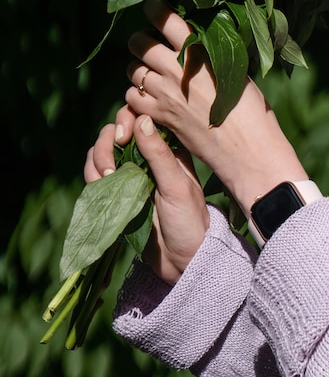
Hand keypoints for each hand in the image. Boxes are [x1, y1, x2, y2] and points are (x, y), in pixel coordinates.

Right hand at [84, 114, 208, 283]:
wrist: (181, 259)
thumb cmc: (188, 220)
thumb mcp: (178, 186)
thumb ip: (159, 154)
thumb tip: (142, 120)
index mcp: (168, 148)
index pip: (142, 118)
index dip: (128, 118)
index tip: (125, 135)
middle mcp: (146, 156)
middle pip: (117, 130)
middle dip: (109, 139)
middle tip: (113, 159)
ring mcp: (129, 174)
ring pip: (102, 150)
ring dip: (98, 157)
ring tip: (107, 176)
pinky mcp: (115, 192)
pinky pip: (95, 173)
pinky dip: (92, 174)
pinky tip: (101, 183)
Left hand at [121, 0, 307, 212]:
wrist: (247, 150)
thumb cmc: (253, 110)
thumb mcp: (238, 72)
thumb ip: (214, 53)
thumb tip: (200, 39)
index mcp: (200, 53)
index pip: (165, 20)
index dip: (154, 8)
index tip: (152, 5)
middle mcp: (176, 70)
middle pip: (140, 42)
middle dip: (141, 39)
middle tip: (150, 42)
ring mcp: (164, 94)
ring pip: (132, 70)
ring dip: (138, 67)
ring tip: (150, 71)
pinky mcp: (159, 117)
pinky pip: (132, 97)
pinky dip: (137, 94)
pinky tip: (150, 96)